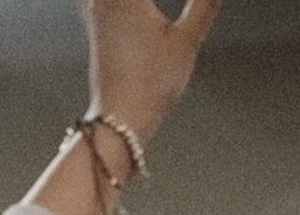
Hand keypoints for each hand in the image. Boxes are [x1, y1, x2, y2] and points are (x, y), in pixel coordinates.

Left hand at [82, 0, 221, 140]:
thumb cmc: (148, 87)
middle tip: (153, 13)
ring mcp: (95, 14)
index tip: (171, 9)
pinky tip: (119, 6)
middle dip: (144, 0)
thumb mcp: (187, 41)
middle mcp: (104, 3)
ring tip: (145, 7)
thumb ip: (204, 5)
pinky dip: (106, 0)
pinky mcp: (95, 28)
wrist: (120, 118)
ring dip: (130, 0)